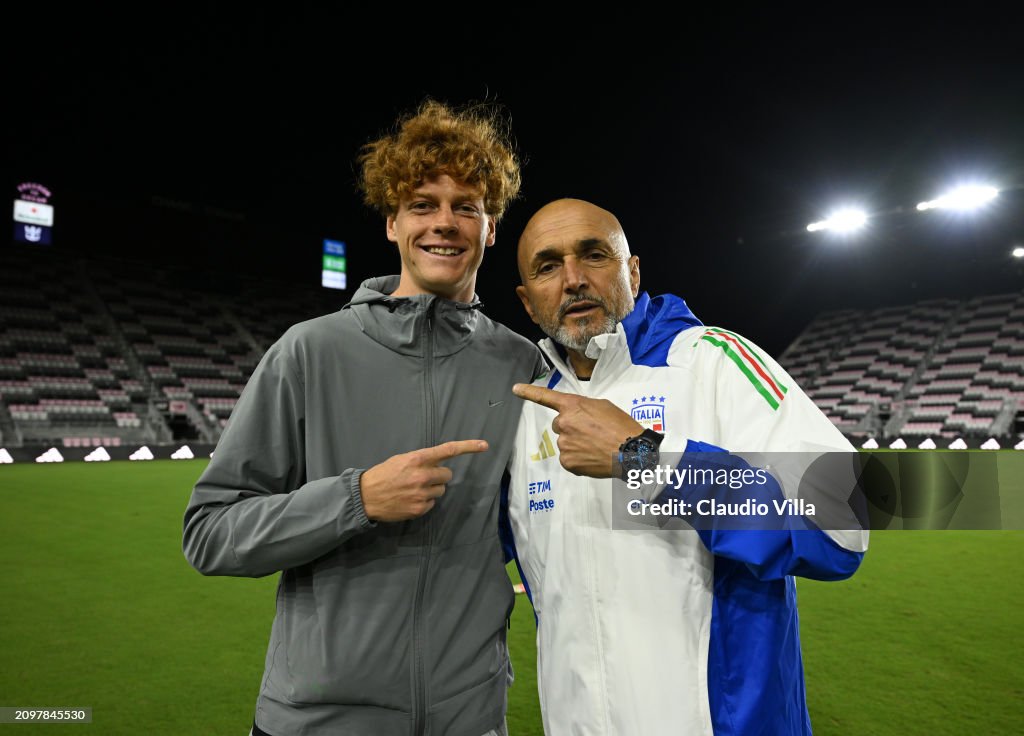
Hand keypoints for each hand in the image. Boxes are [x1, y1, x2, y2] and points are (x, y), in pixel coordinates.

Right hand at [360, 440, 488, 521]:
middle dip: (438, 475)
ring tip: (414, 489)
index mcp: (418, 459)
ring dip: (432, 489)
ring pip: (441, 490)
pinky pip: (433, 503)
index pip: (448, 450)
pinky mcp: (420, 508)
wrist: (365, 496)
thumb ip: (421, 460)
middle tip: (422, 477)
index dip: (468, 447)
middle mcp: (423, 475)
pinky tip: (410, 499)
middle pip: (447, 474)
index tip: (484, 445)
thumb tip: (440, 462)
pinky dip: (425, 501)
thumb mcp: (401, 459)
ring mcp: (422, 493)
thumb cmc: (384, 474)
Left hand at [513, 384, 642, 477]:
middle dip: (572, 428)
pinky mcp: (567, 461)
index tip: (515, 389)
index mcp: (573, 406)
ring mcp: (564, 443)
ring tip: (596, 446)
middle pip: (560, 424)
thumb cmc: (621, 427)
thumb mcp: (603, 407)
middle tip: (592, 433)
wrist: (631, 452)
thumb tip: (578, 417)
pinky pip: (568, 458)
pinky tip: (593, 457)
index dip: (529, 392)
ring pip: (565, 442)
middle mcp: (564, 423)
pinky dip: (578, 459)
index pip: (546, 397)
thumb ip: (584, 408)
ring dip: (576, 444)